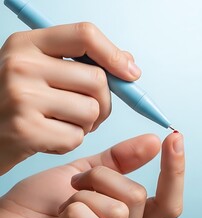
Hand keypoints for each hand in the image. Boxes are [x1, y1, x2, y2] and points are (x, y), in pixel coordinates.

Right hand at [0, 22, 141, 174]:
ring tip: (62, 123)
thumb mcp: (38, 69)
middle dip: (104, 102)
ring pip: (91, 111)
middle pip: (97, 80)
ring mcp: (21, 97)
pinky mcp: (24, 130)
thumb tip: (128, 64)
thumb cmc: (14, 102)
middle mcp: (21, 65)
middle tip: (88, 112)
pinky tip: (48, 137)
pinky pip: (75, 137)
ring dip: (87, 124)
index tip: (131, 74)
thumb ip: (81, 62)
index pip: (85, 35)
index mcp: (27, 44)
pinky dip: (70, 142)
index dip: (115, 55)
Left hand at [0, 133, 184, 217]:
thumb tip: (153, 142)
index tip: (174, 137)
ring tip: (66, 202)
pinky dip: (73, 211)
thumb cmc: (40, 204)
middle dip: (103, 177)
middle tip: (79, 181)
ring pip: (120, 209)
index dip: (176, 170)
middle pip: (138, 197)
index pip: (168, 203)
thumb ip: (121, 161)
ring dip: (85, 195)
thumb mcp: (86, 173)